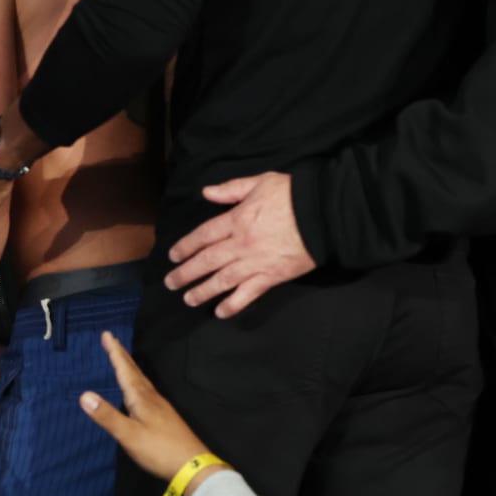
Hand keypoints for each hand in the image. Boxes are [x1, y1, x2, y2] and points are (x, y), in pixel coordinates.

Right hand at [80, 331, 219, 485]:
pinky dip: (137, 383)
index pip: (125, 371)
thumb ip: (107, 416)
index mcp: (141, 399)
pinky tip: (139, 392)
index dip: (115, 353)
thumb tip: (84, 395)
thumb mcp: (129, 435)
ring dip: (130, 368)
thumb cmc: (160, 450)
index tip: (107, 335)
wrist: (193, 467)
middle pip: (134, 372)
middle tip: (112, 339)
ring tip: (123, 360)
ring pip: (141, 381)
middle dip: (121, 356)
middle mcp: (152, 398)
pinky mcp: (164, 418)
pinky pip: (146, 391)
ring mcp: (160, 408)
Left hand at [164, 173, 316, 317]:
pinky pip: (248, 294)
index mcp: (236, 219)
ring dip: (203, 291)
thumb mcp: (259, 182)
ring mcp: (256, 263)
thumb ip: (231, 189)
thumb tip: (206, 192)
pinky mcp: (272, 277)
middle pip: (207, 261)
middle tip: (170, 283)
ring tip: (188, 299)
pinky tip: (220, 312)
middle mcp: (241, 244)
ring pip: (222, 280)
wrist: (325, 215)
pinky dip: (234, 305)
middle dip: (186, 273)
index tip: (173, 255)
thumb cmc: (292, 195)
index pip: (203, 235)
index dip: (186, 246)